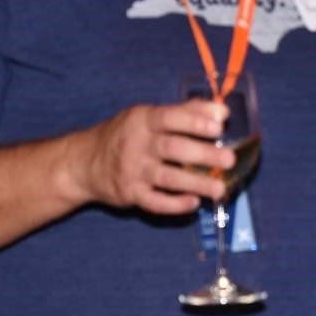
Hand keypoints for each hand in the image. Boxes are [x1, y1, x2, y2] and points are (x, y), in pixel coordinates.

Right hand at [72, 99, 232, 213]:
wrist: (85, 162)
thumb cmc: (127, 135)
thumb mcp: (149, 116)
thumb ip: (186, 112)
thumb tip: (222, 111)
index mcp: (144, 120)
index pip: (171, 117)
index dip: (196, 121)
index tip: (220, 126)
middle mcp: (137, 144)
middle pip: (173, 148)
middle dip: (204, 154)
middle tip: (230, 159)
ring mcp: (133, 171)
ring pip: (167, 178)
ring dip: (196, 183)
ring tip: (220, 189)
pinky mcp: (130, 194)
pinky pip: (154, 202)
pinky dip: (175, 204)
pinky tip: (194, 203)